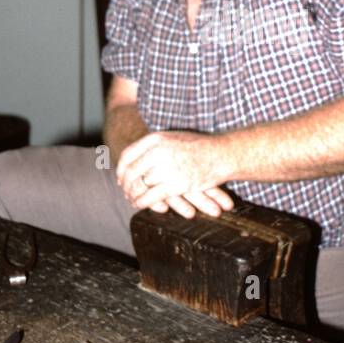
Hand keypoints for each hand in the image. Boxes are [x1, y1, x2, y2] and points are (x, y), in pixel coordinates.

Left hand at [116, 131, 232, 215]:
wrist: (222, 153)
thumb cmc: (200, 146)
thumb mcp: (173, 138)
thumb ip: (155, 144)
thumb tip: (138, 154)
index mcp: (156, 139)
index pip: (128, 154)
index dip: (121, 168)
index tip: (121, 176)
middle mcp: (157, 152)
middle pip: (131, 171)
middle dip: (126, 184)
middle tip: (125, 191)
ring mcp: (166, 168)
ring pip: (139, 185)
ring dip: (133, 194)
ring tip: (132, 199)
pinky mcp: (175, 184)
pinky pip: (150, 196)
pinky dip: (142, 202)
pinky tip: (139, 204)